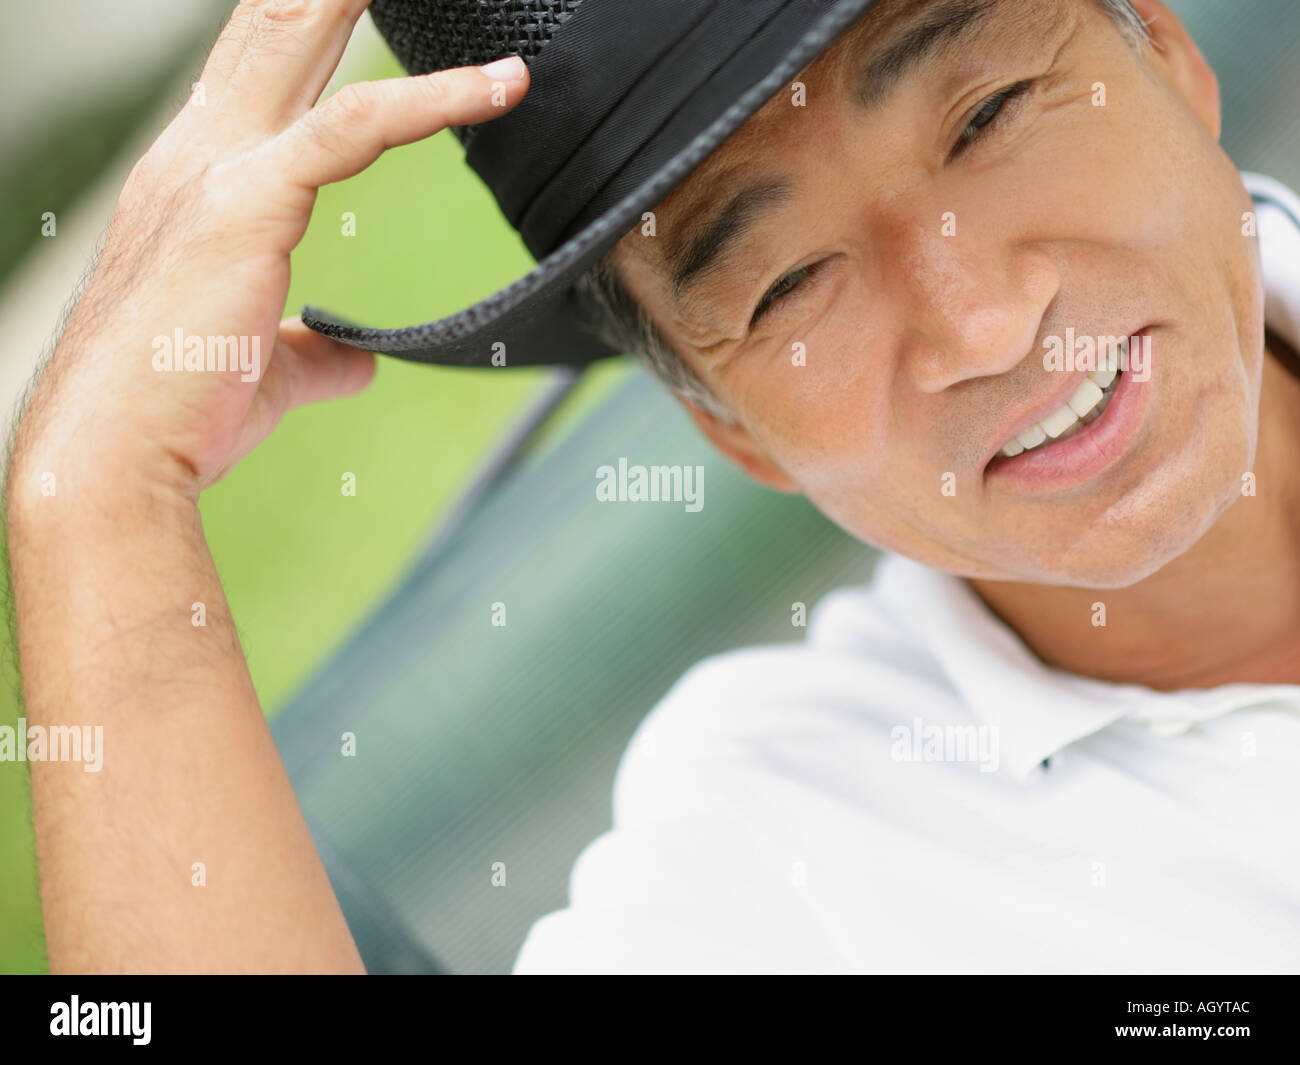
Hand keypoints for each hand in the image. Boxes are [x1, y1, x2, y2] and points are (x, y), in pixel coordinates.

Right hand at [12, 0, 528, 500]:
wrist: (113, 454)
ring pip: (300, 36)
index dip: (318, 29)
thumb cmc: (177, 412)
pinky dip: (433, 100)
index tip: (375, 7)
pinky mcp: (247, 201)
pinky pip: (355, 126)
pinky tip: (499, 88)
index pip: (262, 73)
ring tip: (468, 6)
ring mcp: (216, 167)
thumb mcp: (264, 369)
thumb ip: (311, 351)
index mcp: (199, 178)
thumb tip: (357, 363)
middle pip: (273, 26)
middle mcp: (198, 151)